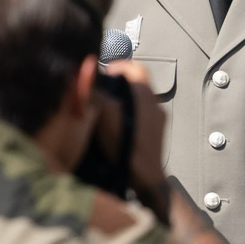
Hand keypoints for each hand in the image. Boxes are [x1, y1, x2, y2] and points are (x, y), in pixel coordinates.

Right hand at [93, 59, 169, 218]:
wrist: (145, 177)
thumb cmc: (127, 146)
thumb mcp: (106, 115)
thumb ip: (98, 95)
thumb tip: (86, 81)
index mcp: (145, 95)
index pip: (136, 68)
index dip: (119, 66)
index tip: (104, 72)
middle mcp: (155, 105)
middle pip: (136, 84)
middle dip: (117, 85)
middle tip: (100, 92)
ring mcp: (158, 120)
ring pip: (138, 102)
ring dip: (121, 102)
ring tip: (103, 111)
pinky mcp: (155, 135)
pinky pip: (140, 118)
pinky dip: (127, 117)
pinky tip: (113, 128)